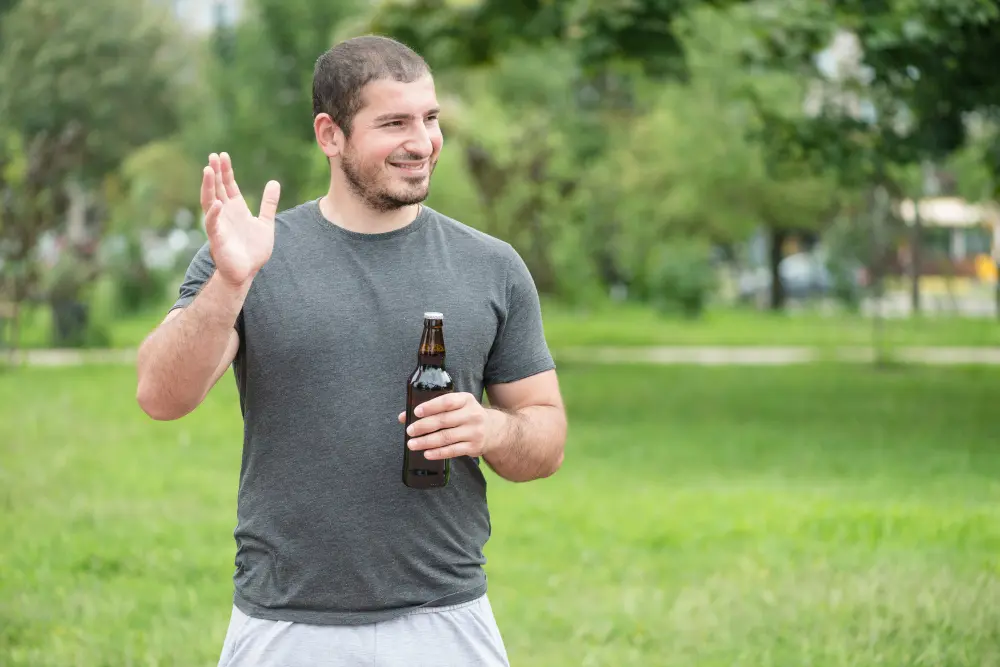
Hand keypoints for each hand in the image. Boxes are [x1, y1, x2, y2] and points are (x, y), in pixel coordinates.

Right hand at [201, 152, 280, 287]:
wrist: (247, 272)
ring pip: (210, 202)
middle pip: (217, 189)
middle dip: (215, 173)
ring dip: (209, 187)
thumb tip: (274, 182)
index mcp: (236, 209)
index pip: (228, 185)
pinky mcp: (217, 239)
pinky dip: (214, 214)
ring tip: (208, 171)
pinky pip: (213, 224)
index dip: (226, 171)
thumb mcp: (265, 223)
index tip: (223, 155)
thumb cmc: (253, 250)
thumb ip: (268, 203)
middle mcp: (225, 214)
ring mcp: (219, 225)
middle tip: (212, 156)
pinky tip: (217, 203)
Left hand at [397, 392, 498, 460]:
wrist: (493, 430)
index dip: (430, 406)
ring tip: (412, 444)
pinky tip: (426, 453)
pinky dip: (438, 453)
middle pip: (444, 421)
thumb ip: (432, 409)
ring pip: (446, 437)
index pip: (447, 401)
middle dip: (423, 426)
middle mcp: (472, 414)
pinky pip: (453, 451)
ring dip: (426, 442)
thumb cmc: (466, 416)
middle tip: (409, 431)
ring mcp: (474, 431)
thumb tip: (403, 417)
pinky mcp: (474, 447)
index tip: (415, 412)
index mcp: (466, 400)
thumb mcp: (456, 406)